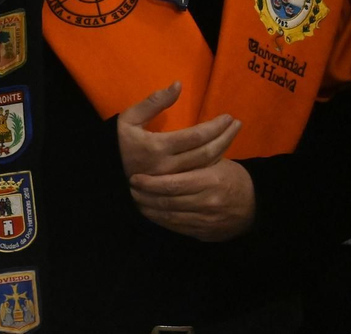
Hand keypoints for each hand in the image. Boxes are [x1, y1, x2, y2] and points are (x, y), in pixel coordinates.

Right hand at [118, 81, 254, 240]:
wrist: (107, 173)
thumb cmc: (118, 142)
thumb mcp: (129, 118)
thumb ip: (154, 102)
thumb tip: (178, 85)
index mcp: (157, 146)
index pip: (195, 136)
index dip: (215, 126)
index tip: (227, 117)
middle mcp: (168, 166)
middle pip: (206, 152)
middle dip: (225, 137)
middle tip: (237, 124)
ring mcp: (173, 179)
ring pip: (206, 166)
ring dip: (224, 149)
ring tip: (233, 134)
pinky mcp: (175, 187)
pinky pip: (200, 175)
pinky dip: (214, 163)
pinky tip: (221, 151)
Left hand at [129, 158, 255, 241]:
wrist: (256, 206)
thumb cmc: (231, 177)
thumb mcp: (215, 163)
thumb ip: (191, 161)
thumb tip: (160, 152)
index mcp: (209, 181)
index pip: (171, 184)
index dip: (149, 183)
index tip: (134, 178)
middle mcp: (207, 203)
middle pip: (167, 201)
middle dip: (144, 195)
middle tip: (130, 188)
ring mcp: (206, 221)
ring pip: (169, 216)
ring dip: (149, 208)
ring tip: (136, 199)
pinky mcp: (204, 233)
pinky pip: (177, 228)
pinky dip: (161, 220)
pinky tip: (151, 212)